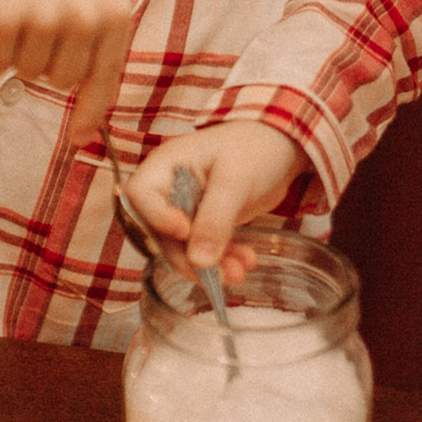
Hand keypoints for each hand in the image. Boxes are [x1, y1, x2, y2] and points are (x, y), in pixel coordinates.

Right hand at [0, 0, 133, 142]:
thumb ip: (94, 45)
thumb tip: (87, 131)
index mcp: (114, 12)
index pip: (104, 81)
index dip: (89, 114)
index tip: (78, 139)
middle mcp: (86, 17)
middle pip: (59, 80)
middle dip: (43, 57)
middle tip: (35, 13)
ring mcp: (47, 17)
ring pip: (26, 71)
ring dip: (17, 46)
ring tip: (19, 1)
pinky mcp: (6, 17)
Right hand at [124, 123, 309, 277]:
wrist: (280, 146)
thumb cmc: (253, 148)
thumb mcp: (235, 181)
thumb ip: (215, 218)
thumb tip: (199, 261)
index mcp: (165, 165)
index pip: (140, 195)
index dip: (156, 217)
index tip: (184, 231)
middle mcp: (168, 189)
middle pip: (160, 232)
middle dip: (190, 257)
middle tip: (220, 274)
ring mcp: (184, 208)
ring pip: (183, 247)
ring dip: (210, 265)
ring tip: (239, 272)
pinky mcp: (202, 223)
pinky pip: (203, 248)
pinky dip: (223, 259)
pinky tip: (245, 262)